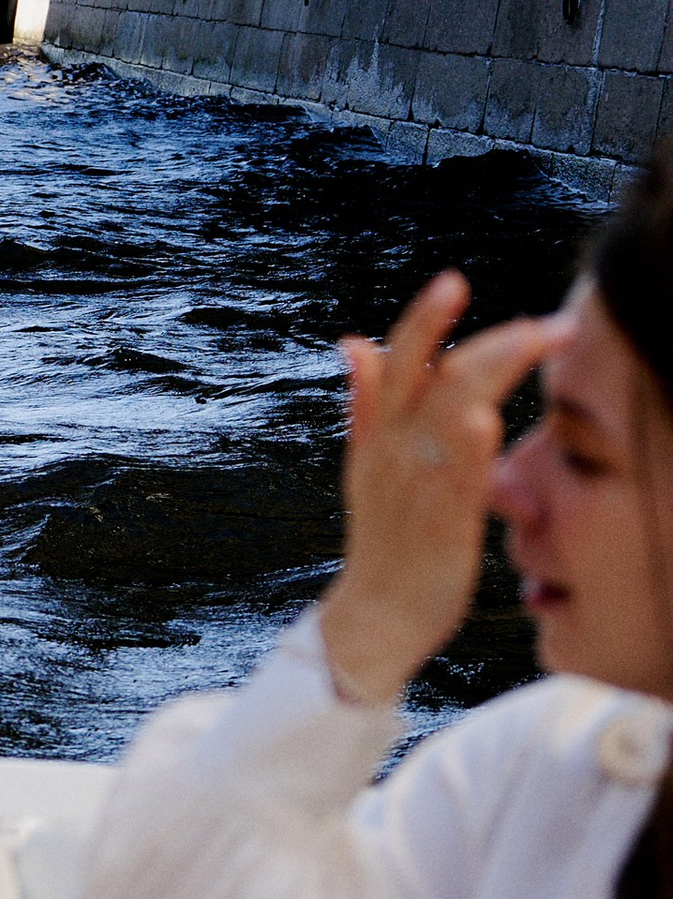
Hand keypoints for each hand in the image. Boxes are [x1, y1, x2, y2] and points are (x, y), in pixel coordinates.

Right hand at [317, 273, 565, 702]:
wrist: (375, 616)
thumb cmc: (386, 539)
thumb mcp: (365, 463)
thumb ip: (365, 401)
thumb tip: (353, 340)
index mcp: (377, 431)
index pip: (398, 359)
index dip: (424, 319)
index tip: (453, 282)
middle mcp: (394, 449)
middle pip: (432, 374)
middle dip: (488, 339)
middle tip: (545, 322)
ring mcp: (416, 483)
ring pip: (448, 411)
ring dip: (492, 370)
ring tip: (533, 342)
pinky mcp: (442, 522)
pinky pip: (454, 476)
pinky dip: (466, 445)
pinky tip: (483, 418)